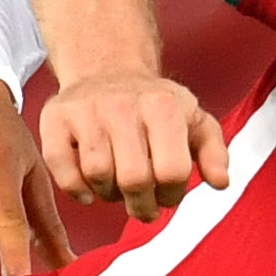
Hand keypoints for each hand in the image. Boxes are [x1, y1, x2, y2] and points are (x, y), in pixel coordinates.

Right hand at [37, 71, 229, 224]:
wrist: (107, 70)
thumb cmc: (154, 106)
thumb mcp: (194, 120)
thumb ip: (213, 151)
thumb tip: (220, 182)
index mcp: (163, 105)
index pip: (172, 172)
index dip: (171, 195)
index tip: (167, 195)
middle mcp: (123, 103)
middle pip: (134, 179)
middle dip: (141, 204)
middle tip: (142, 204)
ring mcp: (86, 109)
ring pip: (98, 175)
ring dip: (109, 195)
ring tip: (117, 187)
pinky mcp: (55, 118)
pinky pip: (62, 169)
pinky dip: (75, 189)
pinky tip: (89, 187)